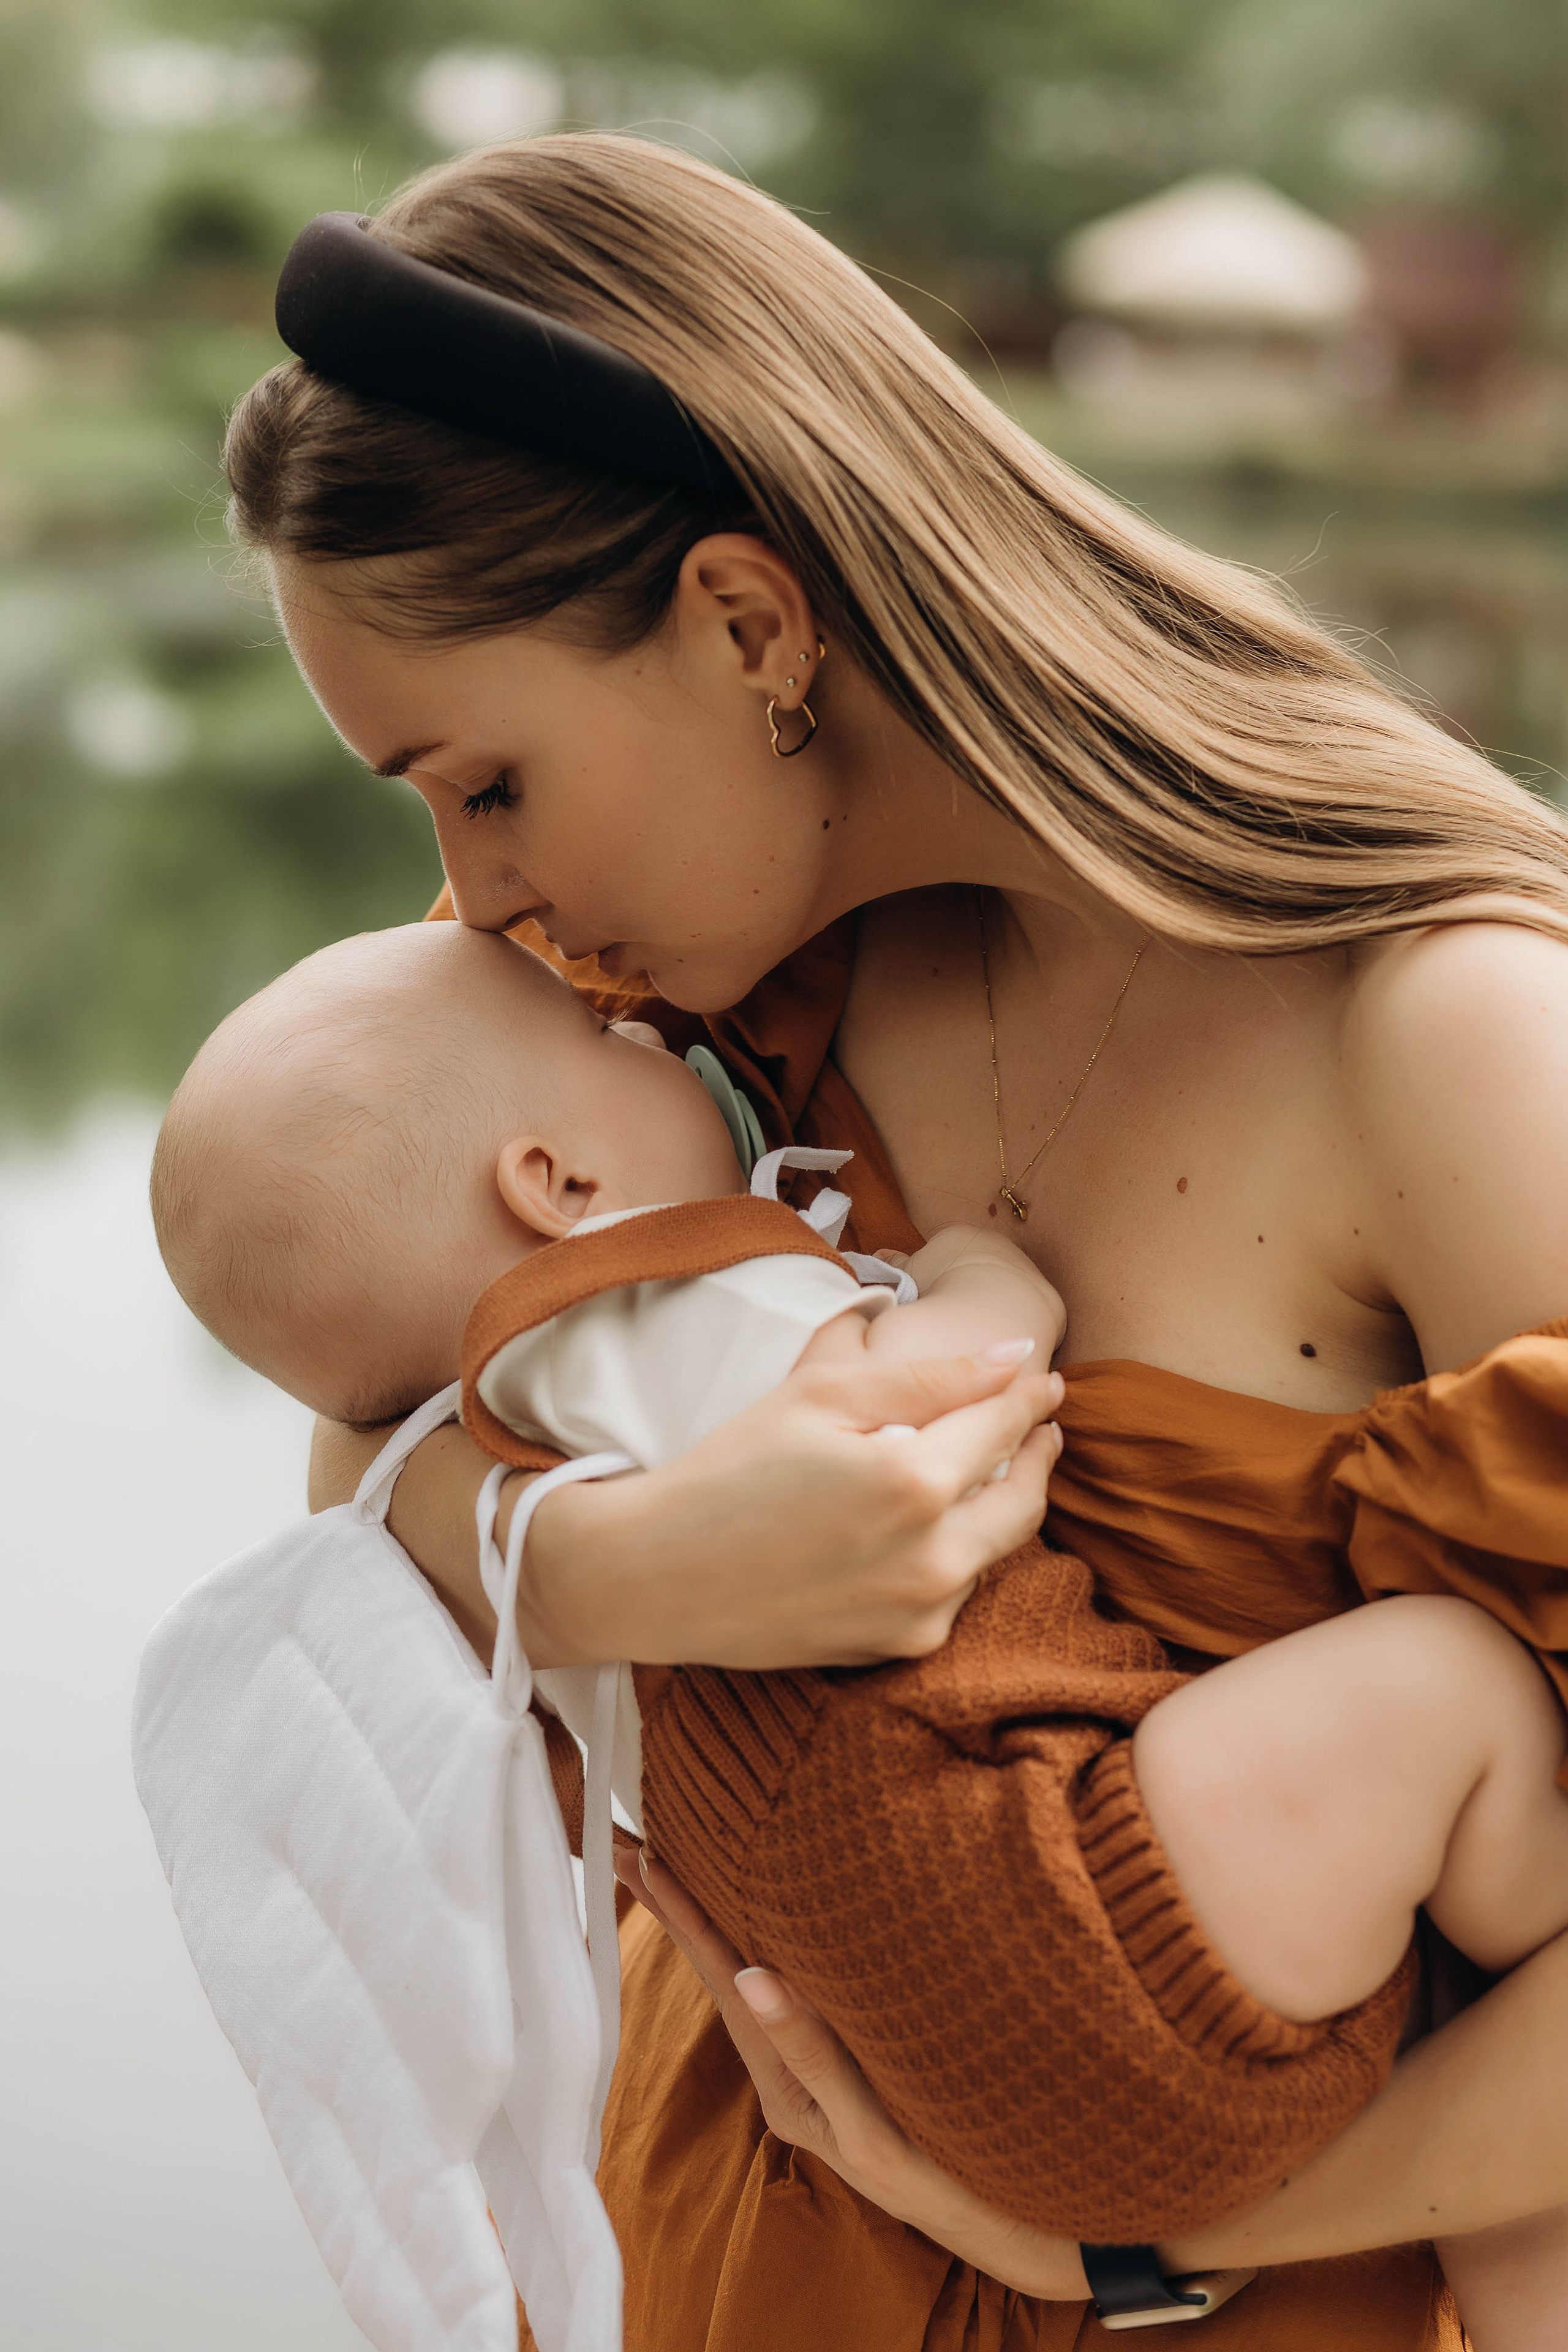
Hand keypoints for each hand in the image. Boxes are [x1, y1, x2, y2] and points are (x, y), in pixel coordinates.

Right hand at [533, 1346, 1062, 1667]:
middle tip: (1041, 1424)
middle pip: (1023, 1498)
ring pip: (995, 1548)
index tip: (1042, 1379)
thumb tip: (1014, 1355)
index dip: (1028, 1396)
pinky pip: (955, 1593)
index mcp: (916, 1482)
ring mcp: (920, 1612)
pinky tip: (929, 1531)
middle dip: (1039, 1454)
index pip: (1002, 1425)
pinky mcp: (898, 1647)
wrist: (656, 1574)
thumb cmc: (731, 1469)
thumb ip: (927, 1374)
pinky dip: (956, 1555)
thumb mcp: (820, 1397)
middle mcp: (933, 1557)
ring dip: (1001, 1505)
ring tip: (991, 1468)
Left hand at [617, 1847, 1089, 2300]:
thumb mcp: (871, 2126)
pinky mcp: (840, 2062)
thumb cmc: (941, 2173)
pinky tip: (747, 1918)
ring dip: (707, 1920)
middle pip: (721, 1972)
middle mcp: (785, 2072)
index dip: (686, 1916)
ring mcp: (810, 2068)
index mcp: (783, 2084)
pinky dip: (756, 1943)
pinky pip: (785, 1988)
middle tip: (622, 1845)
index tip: (643, 1856)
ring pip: (747, 1976)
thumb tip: (753, 1979)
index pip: (725, 1979)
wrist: (999, 2218)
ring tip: (664, 1867)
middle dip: (676, 1909)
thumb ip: (815, 2054)